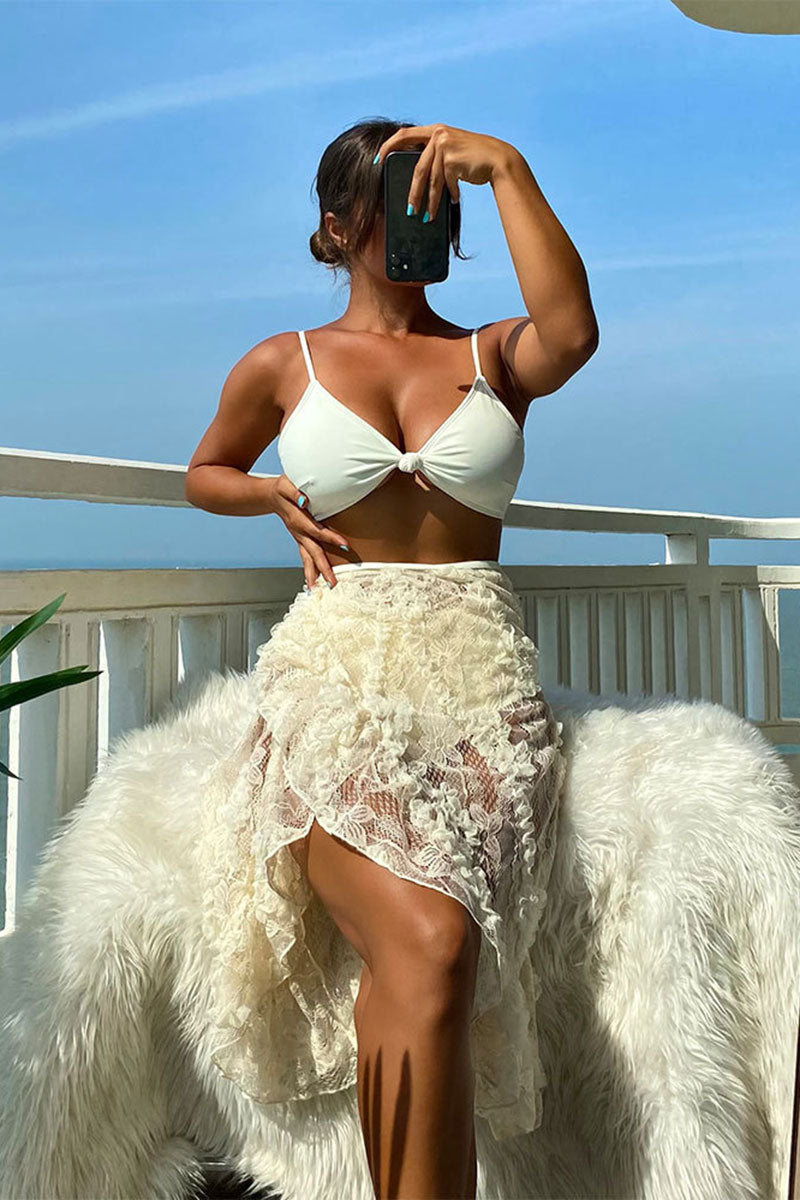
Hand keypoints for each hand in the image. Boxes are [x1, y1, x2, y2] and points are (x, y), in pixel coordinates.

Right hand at [269, 475, 349, 589]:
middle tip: (333, 583)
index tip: (345, 544)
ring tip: (317, 591)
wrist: (269, 496)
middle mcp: (298, 533)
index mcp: (298, 520)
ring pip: (306, 559)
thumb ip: (295, 491)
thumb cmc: (282, 488)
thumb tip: (305, 501)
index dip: (331, 537)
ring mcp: (298, 538)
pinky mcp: (299, 540)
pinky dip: (309, 571)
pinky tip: (313, 583)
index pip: (317, 531)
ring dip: (312, 576)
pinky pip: (305, 558)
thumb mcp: (286, 484)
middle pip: (312, 553)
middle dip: (323, 568)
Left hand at [374, 123, 514, 223]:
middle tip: (409, 209)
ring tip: (426, 217)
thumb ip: (436, 157)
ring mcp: (445, 144)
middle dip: (413, 192)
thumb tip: (417, 179)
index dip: (388, 147)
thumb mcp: (452, 152)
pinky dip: (450, 194)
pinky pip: (446, 182)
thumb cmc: (474, 159)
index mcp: (434, 130)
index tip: (377, 161)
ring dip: (430, 201)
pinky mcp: (452, 157)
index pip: (404, 135)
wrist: (498, 159)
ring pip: (431, 180)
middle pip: (417, 167)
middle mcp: (438, 133)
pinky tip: (454, 200)